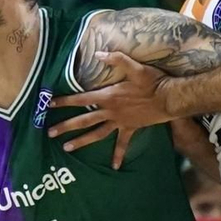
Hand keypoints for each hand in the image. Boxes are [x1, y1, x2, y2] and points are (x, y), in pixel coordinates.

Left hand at [48, 50, 166, 167]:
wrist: (171, 99)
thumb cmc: (153, 82)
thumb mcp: (135, 67)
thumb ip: (116, 59)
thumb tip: (98, 53)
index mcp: (108, 97)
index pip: (80, 99)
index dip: (64, 101)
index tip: (50, 104)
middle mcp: (110, 111)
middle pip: (83, 120)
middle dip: (66, 126)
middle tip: (50, 133)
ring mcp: (119, 122)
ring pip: (96, 134)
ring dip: (81, 141)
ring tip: (67, 148)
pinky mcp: (130, 128)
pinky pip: (122, 144)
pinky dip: (118, 154)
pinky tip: (114, 166)